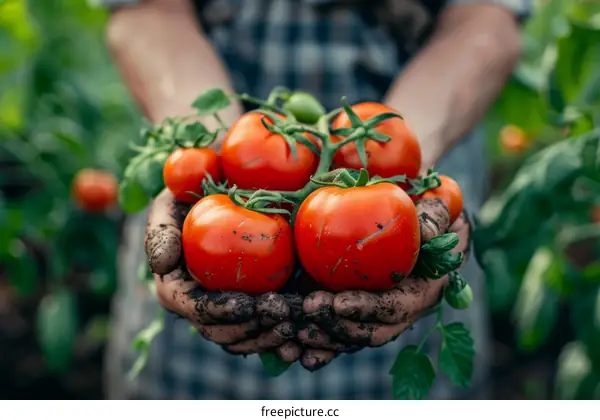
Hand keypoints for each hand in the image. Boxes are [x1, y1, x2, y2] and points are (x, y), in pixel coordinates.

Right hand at [145, 189, 302, 361]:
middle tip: (283, 314)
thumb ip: (160, 232)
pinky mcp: (245, 311)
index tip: (247, 304)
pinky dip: (279, 336)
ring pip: (243, 339)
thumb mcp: (167, 207)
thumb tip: (160, 265)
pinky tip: (301, 329)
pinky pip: (260, 333)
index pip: (196, 309)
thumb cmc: (185, 200)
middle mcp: (196, 308)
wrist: (210, 201)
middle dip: (252, 328)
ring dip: (269, 336)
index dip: (221, 312)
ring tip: (295, 323)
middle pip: (222, 332)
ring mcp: (222, 313)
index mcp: (174, 290)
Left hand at [296, 206, 471, 370]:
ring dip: (323, 339)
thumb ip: (435, 218)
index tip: (338, 302)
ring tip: (294, 331)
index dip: (368, 308)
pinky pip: (336, 334)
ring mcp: (376, 315)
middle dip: (338, 325)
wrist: (421, 222)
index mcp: (422, 290)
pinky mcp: (355, 312)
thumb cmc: (430, 211)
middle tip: (308, 309)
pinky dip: (317, 345)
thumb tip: (425, 233)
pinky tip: (292, 351)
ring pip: (350, 338)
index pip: (395, 307)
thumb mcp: (440, 208)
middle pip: (370, 331)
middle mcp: (401, 311)